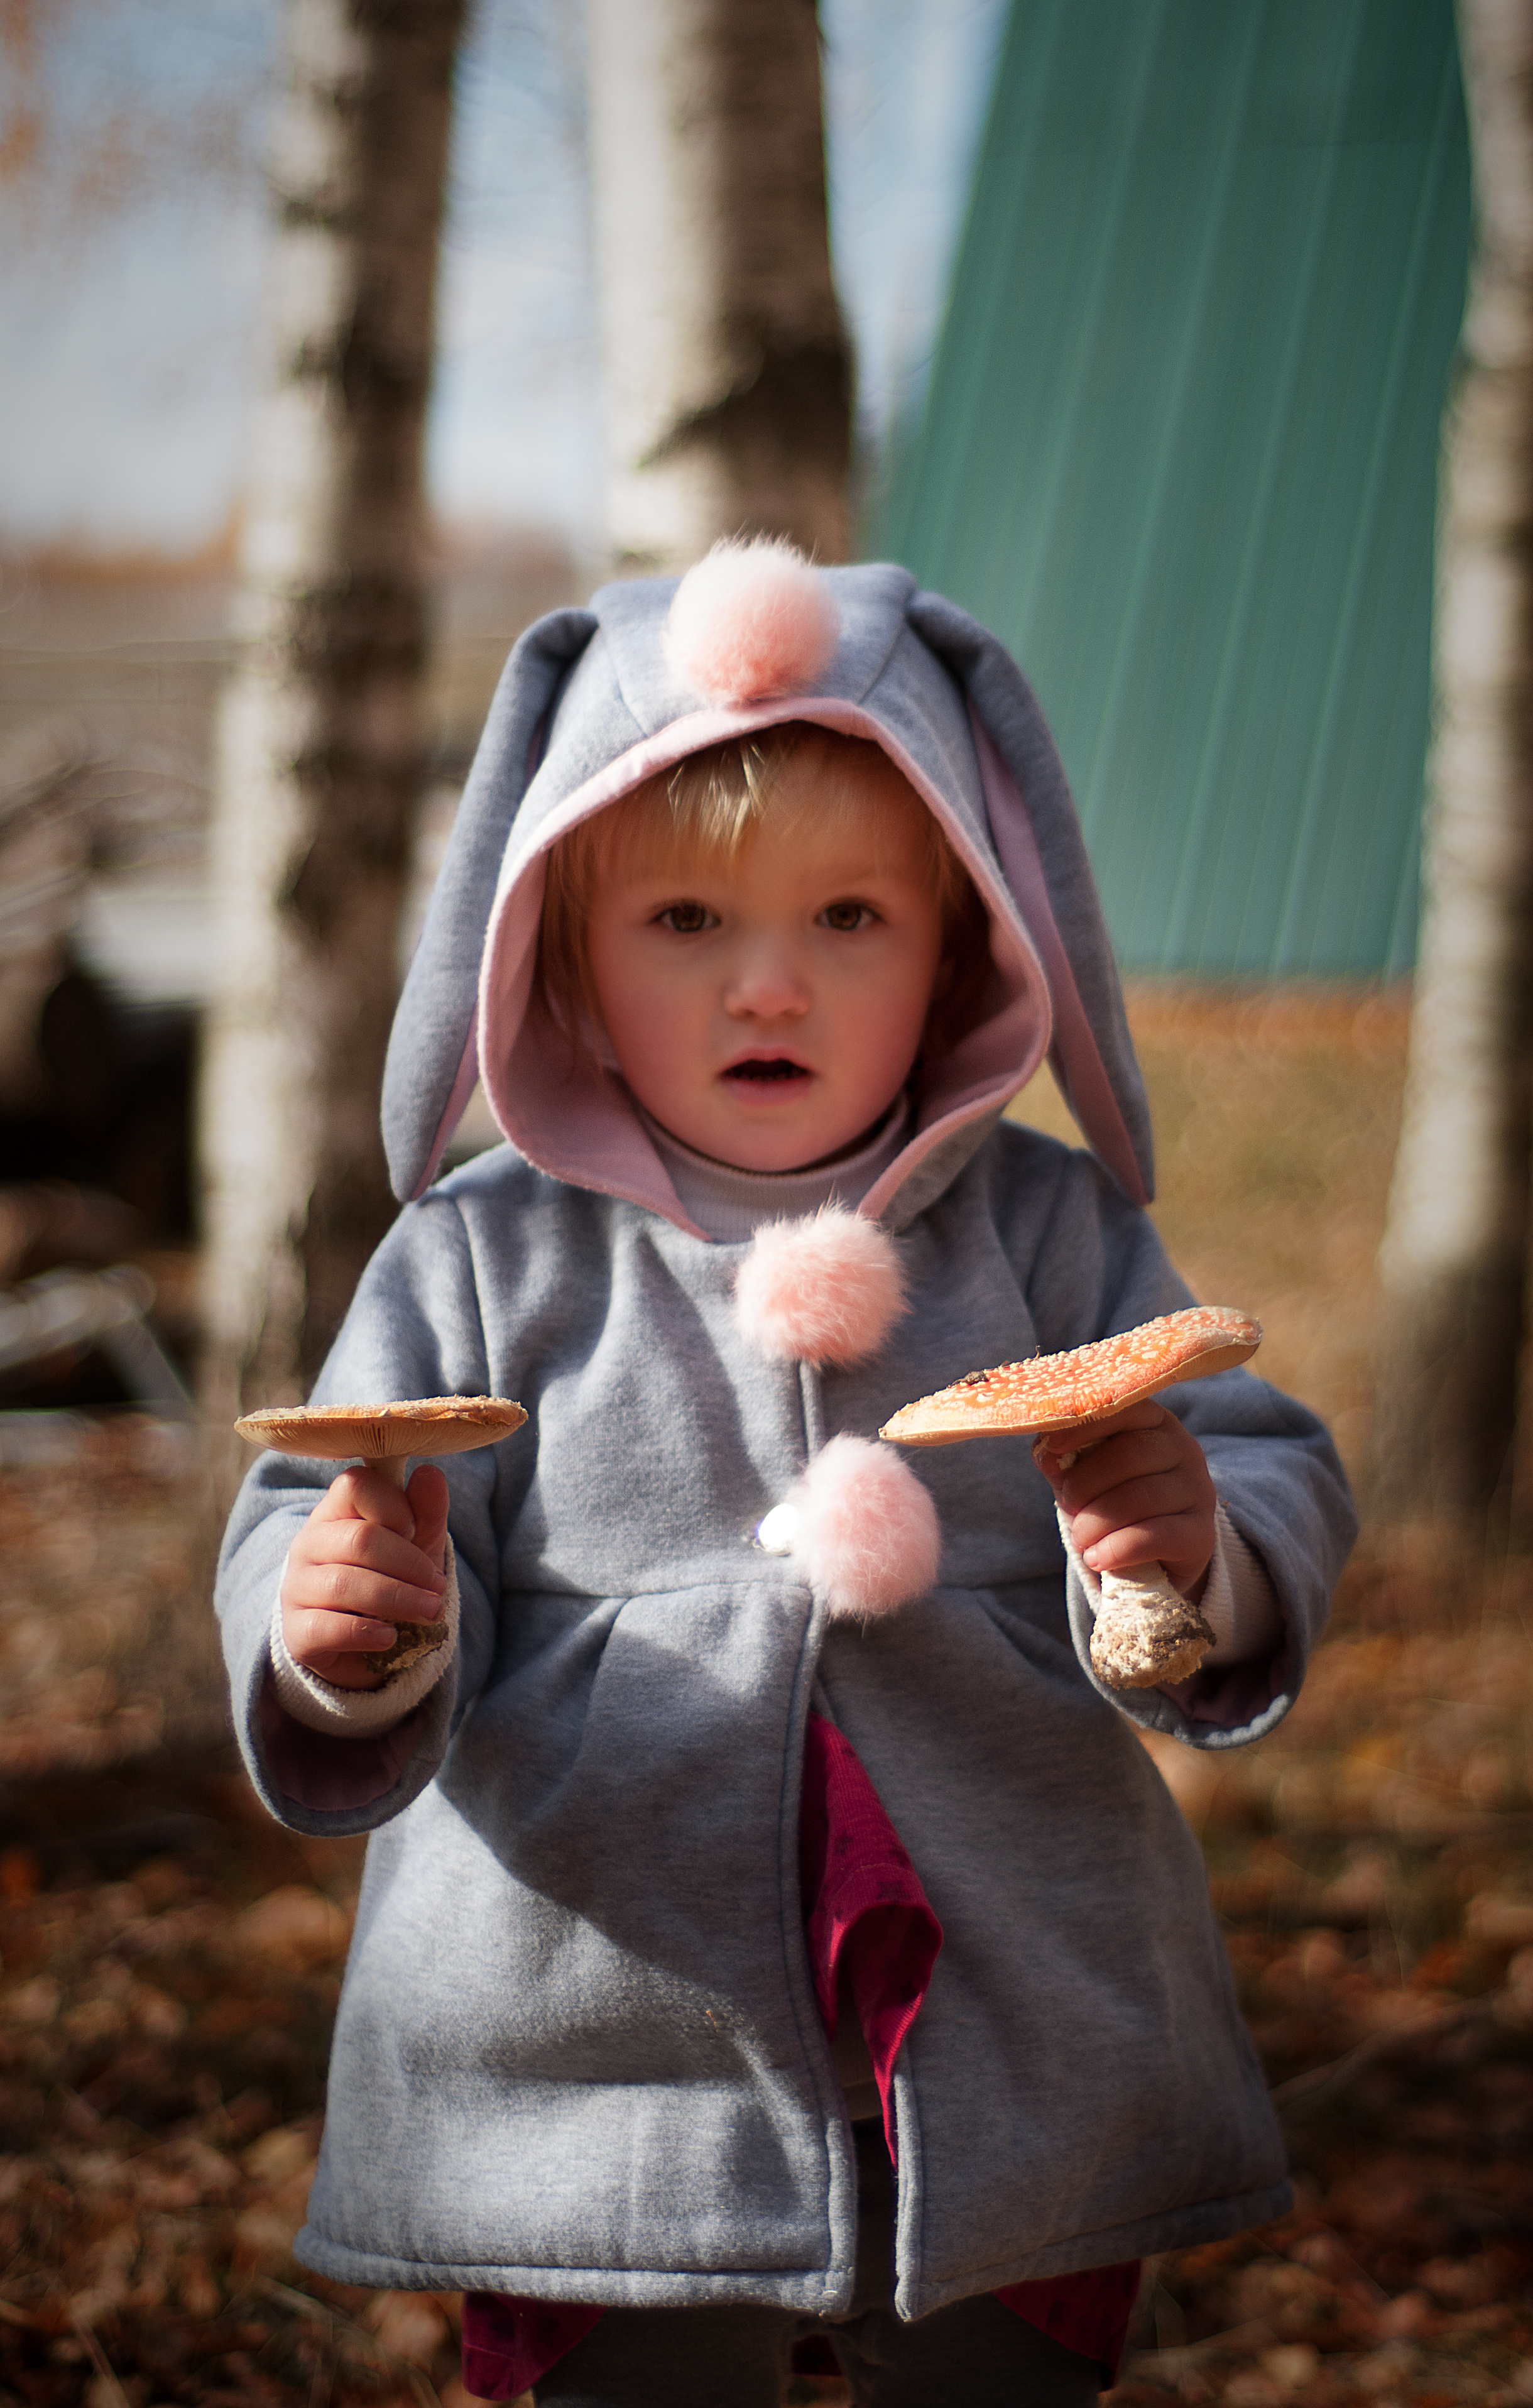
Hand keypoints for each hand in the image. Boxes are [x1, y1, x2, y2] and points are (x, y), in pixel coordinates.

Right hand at [280, 1465, 449, 1689]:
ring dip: (398, 1599)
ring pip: (344, 1584)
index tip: (416, 1532)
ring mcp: (297, 1587)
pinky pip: (326, 1627)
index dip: (396, 1508)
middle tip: (437, 1585)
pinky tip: (390, 1637)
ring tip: (431, 1612)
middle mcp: (308, 1544)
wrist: (365, 1641)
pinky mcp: (296, 1631)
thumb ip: (425, 1510)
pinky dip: (365, 1632)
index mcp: (335, 1511)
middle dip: (409, 1563)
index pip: (356, 1487)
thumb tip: (429, 1472)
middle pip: (359, 1540)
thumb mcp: (417, 1543)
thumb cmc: (391, 1578)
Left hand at [1032, 1401, 1215, 1602]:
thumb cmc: (1113, 1501)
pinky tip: (1097, 1558)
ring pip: (1140, 1497)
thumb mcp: (1085, 1475)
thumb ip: (1065, 1458)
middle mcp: (1184, 1449)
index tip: (1053, 1447)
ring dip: (1096, 1522)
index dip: (1085, 1426)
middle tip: (1068, 1507)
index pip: (1124, 1409)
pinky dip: (1116, 1549)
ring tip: (1081, 1539)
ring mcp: (1198, 1491)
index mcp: (1155, 1422)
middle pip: (1130, 1454)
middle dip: (1085, 1484)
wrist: (1153, 1556)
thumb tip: (1046, 1452)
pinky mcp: (1201, 1534)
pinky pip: (1154, 1536)